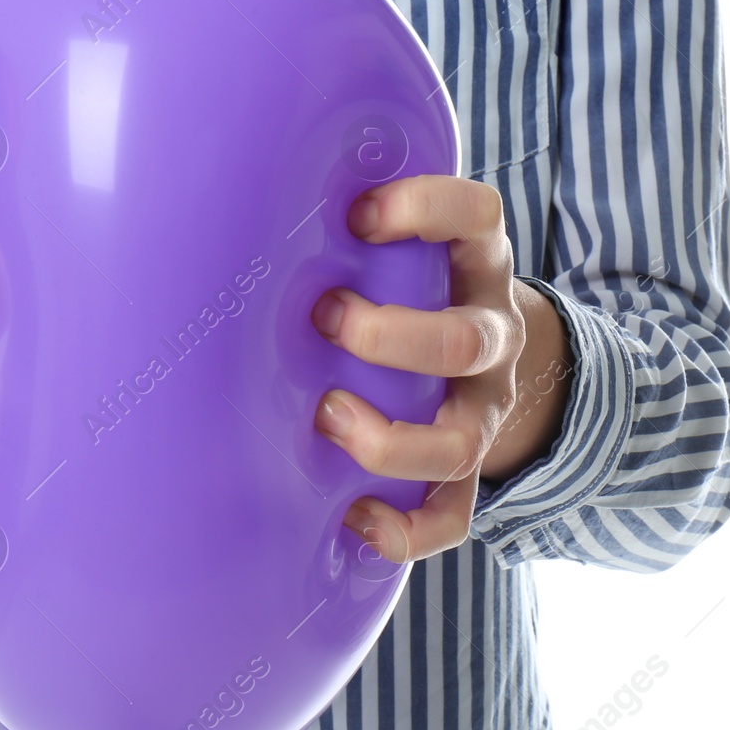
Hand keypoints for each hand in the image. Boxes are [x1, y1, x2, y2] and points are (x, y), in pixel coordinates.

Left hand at [311, 176, 571, 562]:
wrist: (488, 362)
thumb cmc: (415, 291)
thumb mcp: (409, 249)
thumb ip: (358, 232)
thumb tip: (238, 200)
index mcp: (476, 264)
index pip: (476, 216)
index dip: (425, 210)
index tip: (359, 217)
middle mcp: (492, 335)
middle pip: (462, 340)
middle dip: (387, 336)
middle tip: (325, 318)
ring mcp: (485, 408)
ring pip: (457, 441)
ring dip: (387, 438)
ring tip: (325, 416)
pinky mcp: (471, 468)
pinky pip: (454, 515)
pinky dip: (406, 529)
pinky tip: (354, 520)